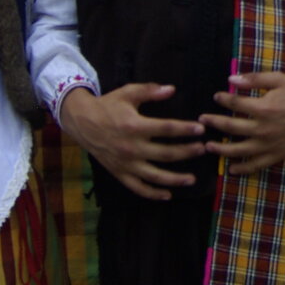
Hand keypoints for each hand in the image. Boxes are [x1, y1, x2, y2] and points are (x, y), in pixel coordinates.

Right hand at [57, 84, 205, 200]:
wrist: (82, 122)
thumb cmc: (108, 105)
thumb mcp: (128, 93)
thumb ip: (150, 90)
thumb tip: (172, 89)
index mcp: (135, 126)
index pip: (167, 129)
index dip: (185, 129)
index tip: (201, 129)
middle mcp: (132, 147)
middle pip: (166, 154)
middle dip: (187, 152)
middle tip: (203, 149)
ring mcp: (125, 164)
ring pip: (155, 176)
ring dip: (175, 179)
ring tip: (192, 178)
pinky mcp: (119, 173)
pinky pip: (138, 188)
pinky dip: (153, 194)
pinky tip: (167, 195)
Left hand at [200, 71, 284, 174]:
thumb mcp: (278, 79)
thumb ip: (254, 79)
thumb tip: (230, 79)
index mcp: (263, 108)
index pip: (235, 104)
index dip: (223, 99)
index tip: (216, 97)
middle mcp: (263, 129)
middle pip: (231, 128)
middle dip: (214, 123)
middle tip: (202, 120)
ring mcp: (269, 145)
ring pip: (238, 151)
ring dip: (220, 149)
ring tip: (208, 146)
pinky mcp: (276, 155)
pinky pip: (255, 166)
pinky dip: (242, 169)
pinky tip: (230, 169)